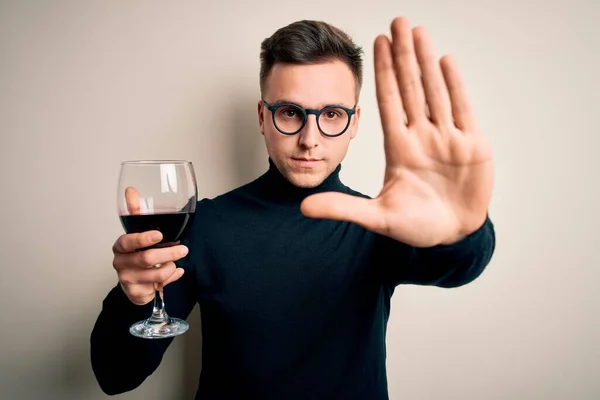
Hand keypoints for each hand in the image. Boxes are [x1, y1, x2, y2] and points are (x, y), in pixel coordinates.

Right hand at [112, 187, 188, 304]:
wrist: (135, 283)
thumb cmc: (138, 254)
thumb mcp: (138, 233)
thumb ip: (136, 212)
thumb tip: (131, 190)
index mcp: (120, 246)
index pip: (128, 241)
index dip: (143, 238)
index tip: (159, 235)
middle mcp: (120, 263)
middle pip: (147, 259)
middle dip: (169, 254)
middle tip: (184, 250)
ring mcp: (126, 279)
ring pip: (156, 274)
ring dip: (170, 267)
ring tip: (175, 262)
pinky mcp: (135, 293)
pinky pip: (159, 286)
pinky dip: (172, 278)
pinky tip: (176, 272)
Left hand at [301, 17, 493, 246]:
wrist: (452, 237)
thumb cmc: (416, 227)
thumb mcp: (377, 218)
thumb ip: (342, 209)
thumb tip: (302, 208)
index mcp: (398, 148)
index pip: (389, 101)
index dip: (383, 72)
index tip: (377, 42)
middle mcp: (421, 136)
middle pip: (411, 87)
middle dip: (403, 55)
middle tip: (398, 22)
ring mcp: (447, 138)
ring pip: (435, 91)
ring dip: (426, 61)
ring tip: (418, 32)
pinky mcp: (471, 145)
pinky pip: (462, 108)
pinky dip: (454, 85)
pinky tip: (445, 61)